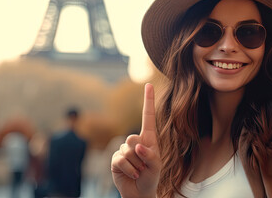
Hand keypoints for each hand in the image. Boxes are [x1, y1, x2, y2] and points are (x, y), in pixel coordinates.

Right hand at [111, 83, 160, 197]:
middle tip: (144, 166)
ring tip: (139, 171)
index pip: (147, 116)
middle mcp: (135, 141)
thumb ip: (150, 155)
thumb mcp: (156, 166)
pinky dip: (128, 169)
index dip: (148, 100)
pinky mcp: (115, 159)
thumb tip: (136, 146)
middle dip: (140, 155)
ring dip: (136, 164)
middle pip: (133, 138)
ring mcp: (124, 150)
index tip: (149, 84)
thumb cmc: (151, 177)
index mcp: (148, 139)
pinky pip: (120, 160)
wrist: (139, 192)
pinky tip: (132, 174)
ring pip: (127, 151)